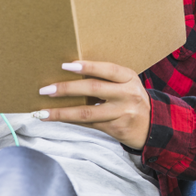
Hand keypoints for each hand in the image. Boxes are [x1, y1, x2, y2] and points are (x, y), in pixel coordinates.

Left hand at [34, 60, 151, 149]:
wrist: (152, 126)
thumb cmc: (132, 100)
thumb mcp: (126, 84)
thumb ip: (107, 79)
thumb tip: (71, 72)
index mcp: (129, 78)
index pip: (107, 69)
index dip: (87, 66)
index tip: (65, 66)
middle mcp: (127, 94)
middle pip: (94, 89)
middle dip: (67, 89)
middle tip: (46, 89)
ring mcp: (122, 113)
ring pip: (87, 112)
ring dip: (62, 112)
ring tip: (43, 111)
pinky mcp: (116, 129)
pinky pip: (88, 124)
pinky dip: (70, 121)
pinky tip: (56, 118)